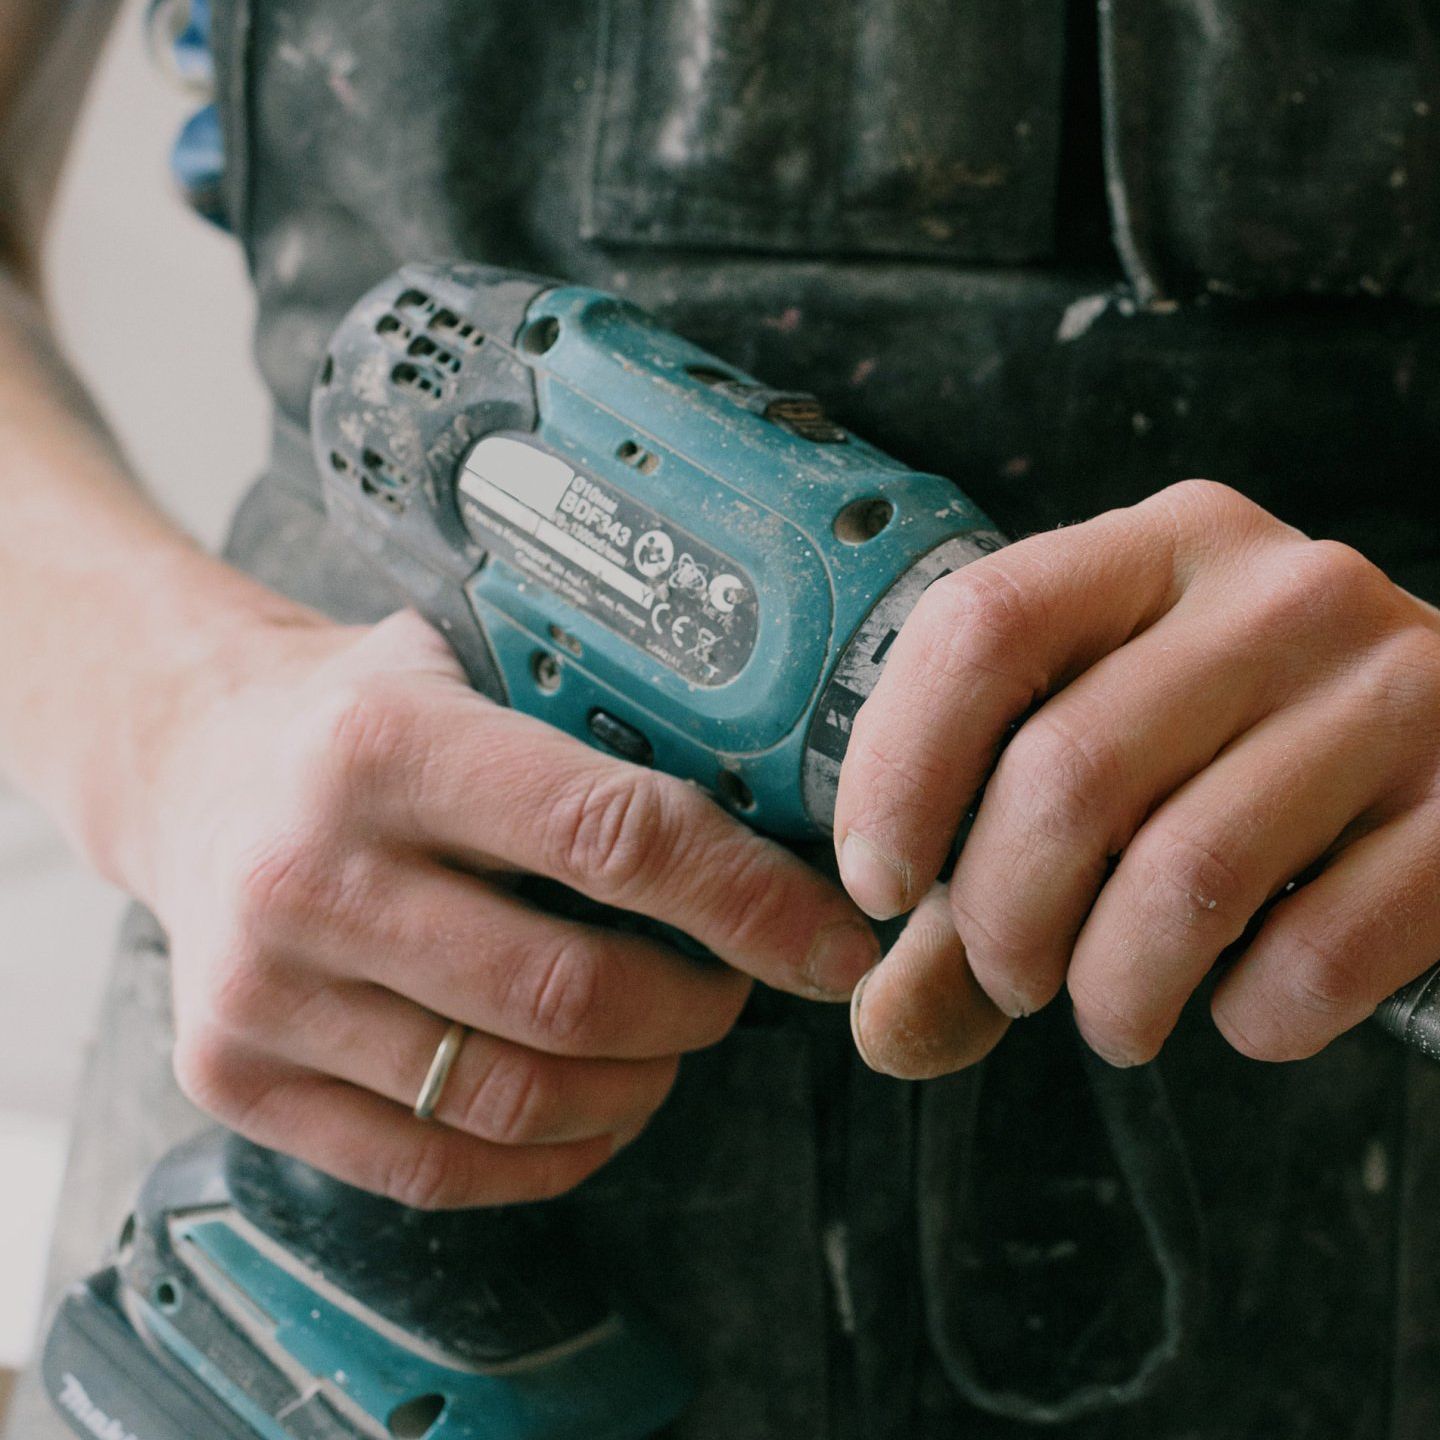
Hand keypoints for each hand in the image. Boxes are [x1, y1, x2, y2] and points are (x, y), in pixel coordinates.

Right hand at [117, 611, 877, 1208]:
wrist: (189, 769)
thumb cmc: (370, 719)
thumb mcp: (471, 664)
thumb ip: (606, 721)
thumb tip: (803, 804)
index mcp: (386, 744)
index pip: (613, 837)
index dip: (749, 902)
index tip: (832, 940)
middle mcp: (308, 872)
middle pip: (573, 994)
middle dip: (704, 1005)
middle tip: (746, 985)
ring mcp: (260, 991)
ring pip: (515, 1097)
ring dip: (639, 1085)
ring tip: (672, 1040)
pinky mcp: (232, 1079)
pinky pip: (437, 1168)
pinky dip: (553, 1155)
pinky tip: (597, 1104)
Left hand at [836, 481, 1439, 1076]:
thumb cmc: (1310, 771)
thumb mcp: (1146, 778)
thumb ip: (999, 889)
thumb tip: (888, 1024)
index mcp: (1173, 547)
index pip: (984, 625)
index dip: (898, 770)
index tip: (885, 886)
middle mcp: (1288, 590)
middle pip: (1069, 772)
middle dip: (1004, 925)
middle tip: (1018, 984)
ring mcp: (1405, 686)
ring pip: (1187, 877)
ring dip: (1119, 993)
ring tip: (1125, 1014)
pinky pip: (1316, 957)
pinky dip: (1257, 1020)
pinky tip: (1261, 1006)